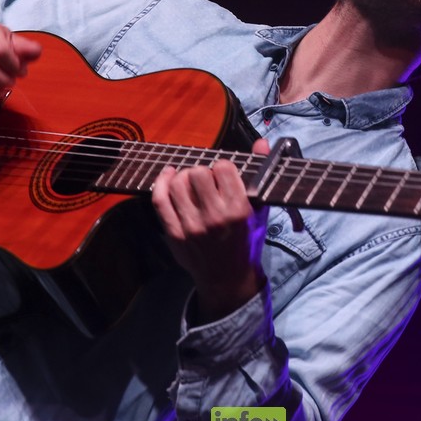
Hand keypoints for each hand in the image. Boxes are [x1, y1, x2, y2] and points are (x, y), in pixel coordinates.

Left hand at [151, 138, 270, 322]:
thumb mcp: (259, 210)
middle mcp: (214, 218)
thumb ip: (261, 174)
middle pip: (198, 172)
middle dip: (202, 171)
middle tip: (206, 180)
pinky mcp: (174, 234)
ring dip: (183, 176)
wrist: (227, 279)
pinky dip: (161, 182)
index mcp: (239, 210)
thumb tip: (261, 141)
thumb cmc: (245, 241)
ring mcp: (192, 227)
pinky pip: (159, 199)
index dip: (223, 166)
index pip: (223, 168)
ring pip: (177, 183)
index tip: (223, 174)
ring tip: (189, 181)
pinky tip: (168, 177)